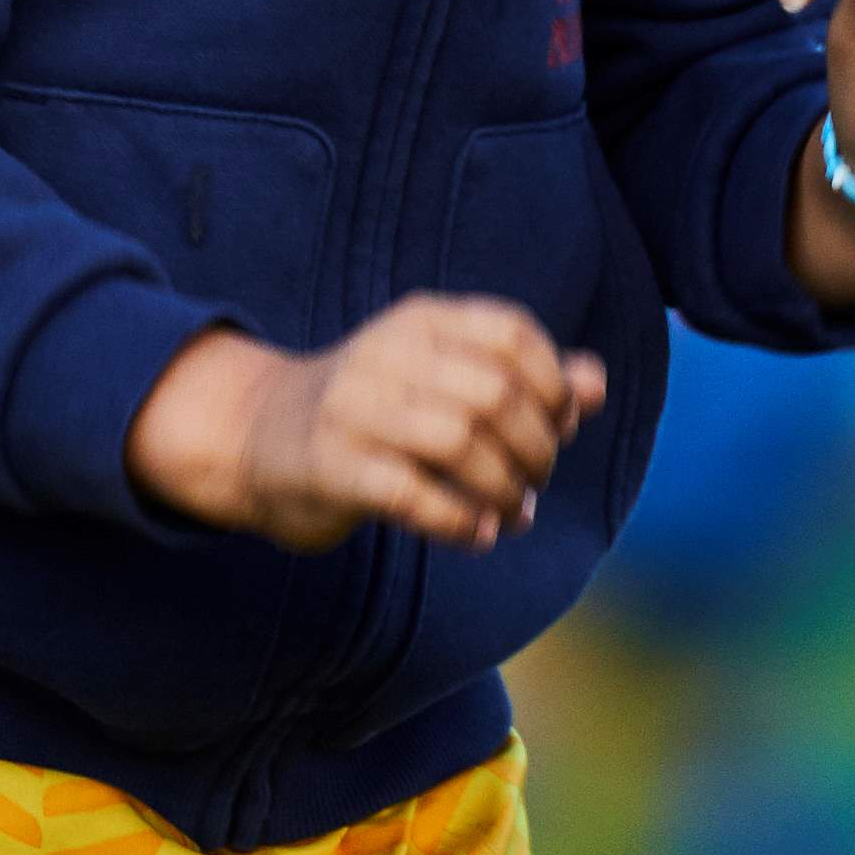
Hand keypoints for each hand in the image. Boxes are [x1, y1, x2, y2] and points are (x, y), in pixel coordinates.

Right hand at [129, 300, 611, 552]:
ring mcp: (352, 409)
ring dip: (504, 491)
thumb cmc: (375, 410)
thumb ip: (523, 380)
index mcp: (421, 321)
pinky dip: (460, 521)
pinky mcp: (330, 467)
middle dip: (536, 449)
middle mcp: (385, 354)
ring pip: (460, 444)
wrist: (258, 435)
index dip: (552, 386)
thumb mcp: (445, 378)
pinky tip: (475, 533)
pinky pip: (413, 495)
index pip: (512, 335)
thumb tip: (595, 384)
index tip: (558, 426)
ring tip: (511, 514)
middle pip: (494, 395)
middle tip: (535, 482)